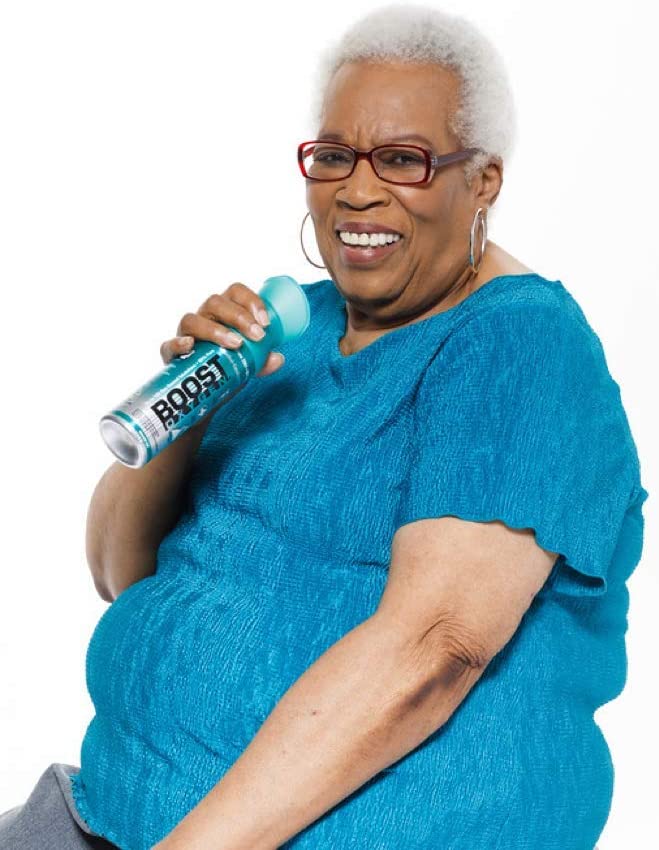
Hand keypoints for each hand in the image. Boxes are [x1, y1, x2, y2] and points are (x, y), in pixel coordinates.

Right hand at [159, 281, 284, 377]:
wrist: (205, 395)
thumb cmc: (228, 369)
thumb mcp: (250, 365)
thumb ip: (264, 361)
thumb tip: (277, 358)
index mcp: (224, 313)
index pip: (235, 293)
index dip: (251, 301)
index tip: (266, 322)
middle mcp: (204, 318)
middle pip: (215, 302)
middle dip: (239, 316)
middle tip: (258, 336)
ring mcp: (186, 334)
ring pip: (192, 319)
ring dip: (215, 330)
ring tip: (236, 344)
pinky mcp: (172, 355)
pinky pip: (168, 345)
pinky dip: (178, 343)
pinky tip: (190, 345)